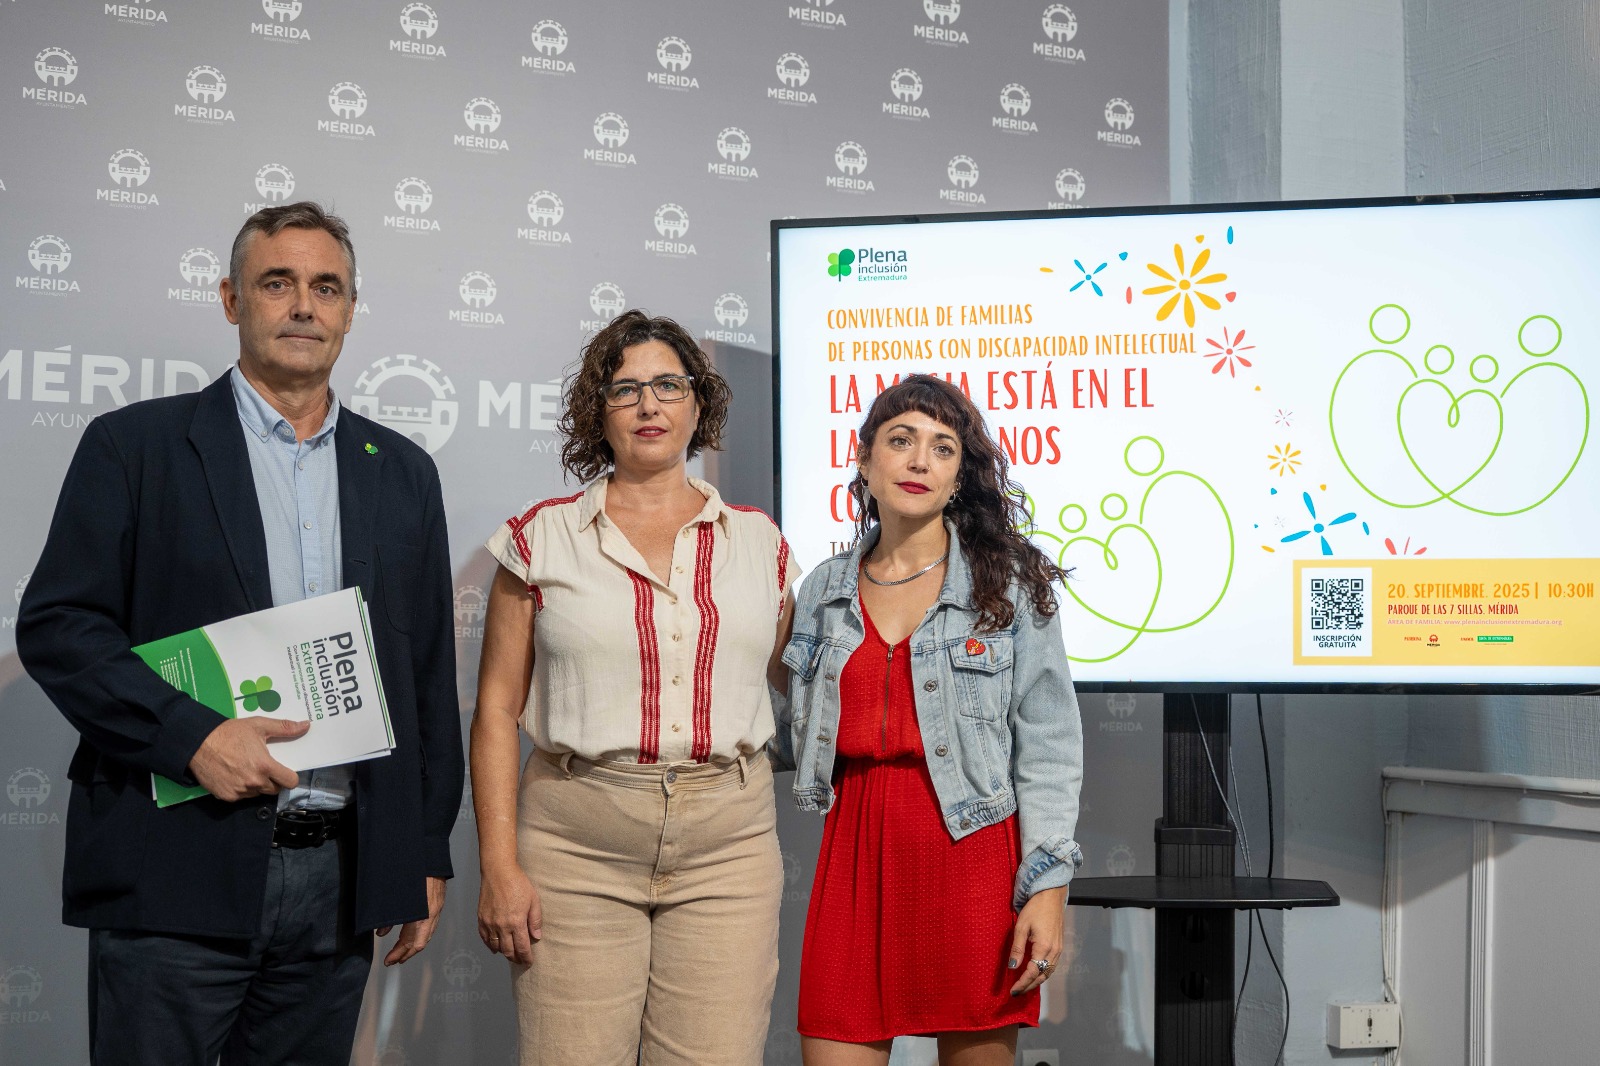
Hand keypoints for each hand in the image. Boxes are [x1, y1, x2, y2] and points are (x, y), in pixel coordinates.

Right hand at [188, 716, 308, 800]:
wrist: (198, 743)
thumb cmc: (230, 733)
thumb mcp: (259, 725)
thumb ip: (284, 728)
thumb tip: (306, 725)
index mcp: (265, 766)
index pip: (290, 782)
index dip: (290, 777)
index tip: (286, 772)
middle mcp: (254, 782)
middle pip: (274, 789)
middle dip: (274, 780)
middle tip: (265, 768)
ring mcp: (240, 791)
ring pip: (258, 794)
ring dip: (257, 785)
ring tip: (247, 769)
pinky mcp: (226, 797)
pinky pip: (241, 797)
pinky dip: (241, 789)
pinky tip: (234, 775)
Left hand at [379, 876, 446, 965]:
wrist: (428, 852)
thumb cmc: (411, 869)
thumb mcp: (393, 896)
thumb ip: (387, 917)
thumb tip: (381, 932)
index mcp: (423, 914)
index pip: (412, 943)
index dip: (400, 953)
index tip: (389, 961)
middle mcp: (432, 912)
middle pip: (421, 941)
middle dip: (407, 952)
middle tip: (393, 959)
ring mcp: (437, 906)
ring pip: (427, 932)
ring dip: (414, 943)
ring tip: (401, 950)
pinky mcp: (437, 899)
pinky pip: (430, 922)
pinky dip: (420, 931)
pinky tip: (411, 930)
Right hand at [477, 865, 541, 965]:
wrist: (498, 871)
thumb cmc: (518, 883)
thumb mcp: (534, 900)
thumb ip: (535, 920)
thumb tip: (537, 936)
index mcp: (516, 922)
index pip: (522, 947)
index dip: (526, 958)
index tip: (529, 962)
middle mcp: (501, 926)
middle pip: (508, 951)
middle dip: (515, 958)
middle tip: (521, 961)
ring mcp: (489, 923)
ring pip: (495, 946)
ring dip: (503, 953)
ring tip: (510, 954)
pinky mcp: (481, 919)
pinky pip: (485, 938)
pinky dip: (490, 945)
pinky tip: (496, 947)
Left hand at [1008, 886, 1067, 995]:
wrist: (1052, 897)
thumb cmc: (1035, 909)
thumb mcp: (1021, 926)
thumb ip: (1017, 948)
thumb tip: (1012, 967)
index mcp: (1044, 947)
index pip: (1032, 972)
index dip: (1022, 983)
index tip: (1012, 991)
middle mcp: (1054, 952)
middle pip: (1042, 976)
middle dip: (1029, 986)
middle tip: (1016, 993)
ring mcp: (1059, 950)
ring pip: (1048, 972)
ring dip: (1036, 981)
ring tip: (1024, 986)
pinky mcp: (1059, 947)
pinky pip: (1051, 966)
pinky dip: (1042, 973)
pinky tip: (1034, 974)